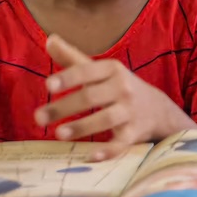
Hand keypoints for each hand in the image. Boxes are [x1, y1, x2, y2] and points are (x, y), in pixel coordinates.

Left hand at [34, 35, 195, 160]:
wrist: (158, 110)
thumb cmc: (120, 87)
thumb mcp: (102, 70)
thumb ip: (73, 57)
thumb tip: (49, 39)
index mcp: (112, 70)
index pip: (87, 71)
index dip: (69, 78)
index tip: (48, 86)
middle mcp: (122, 88)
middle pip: (91, 96)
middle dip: (64, 107)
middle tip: (38, 118)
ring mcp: (130, 111)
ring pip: (105, 119)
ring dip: (82, 126)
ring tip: (58, 134)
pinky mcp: (134, 133)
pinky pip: (121, 143)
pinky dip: (109, 150)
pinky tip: (92, 156)